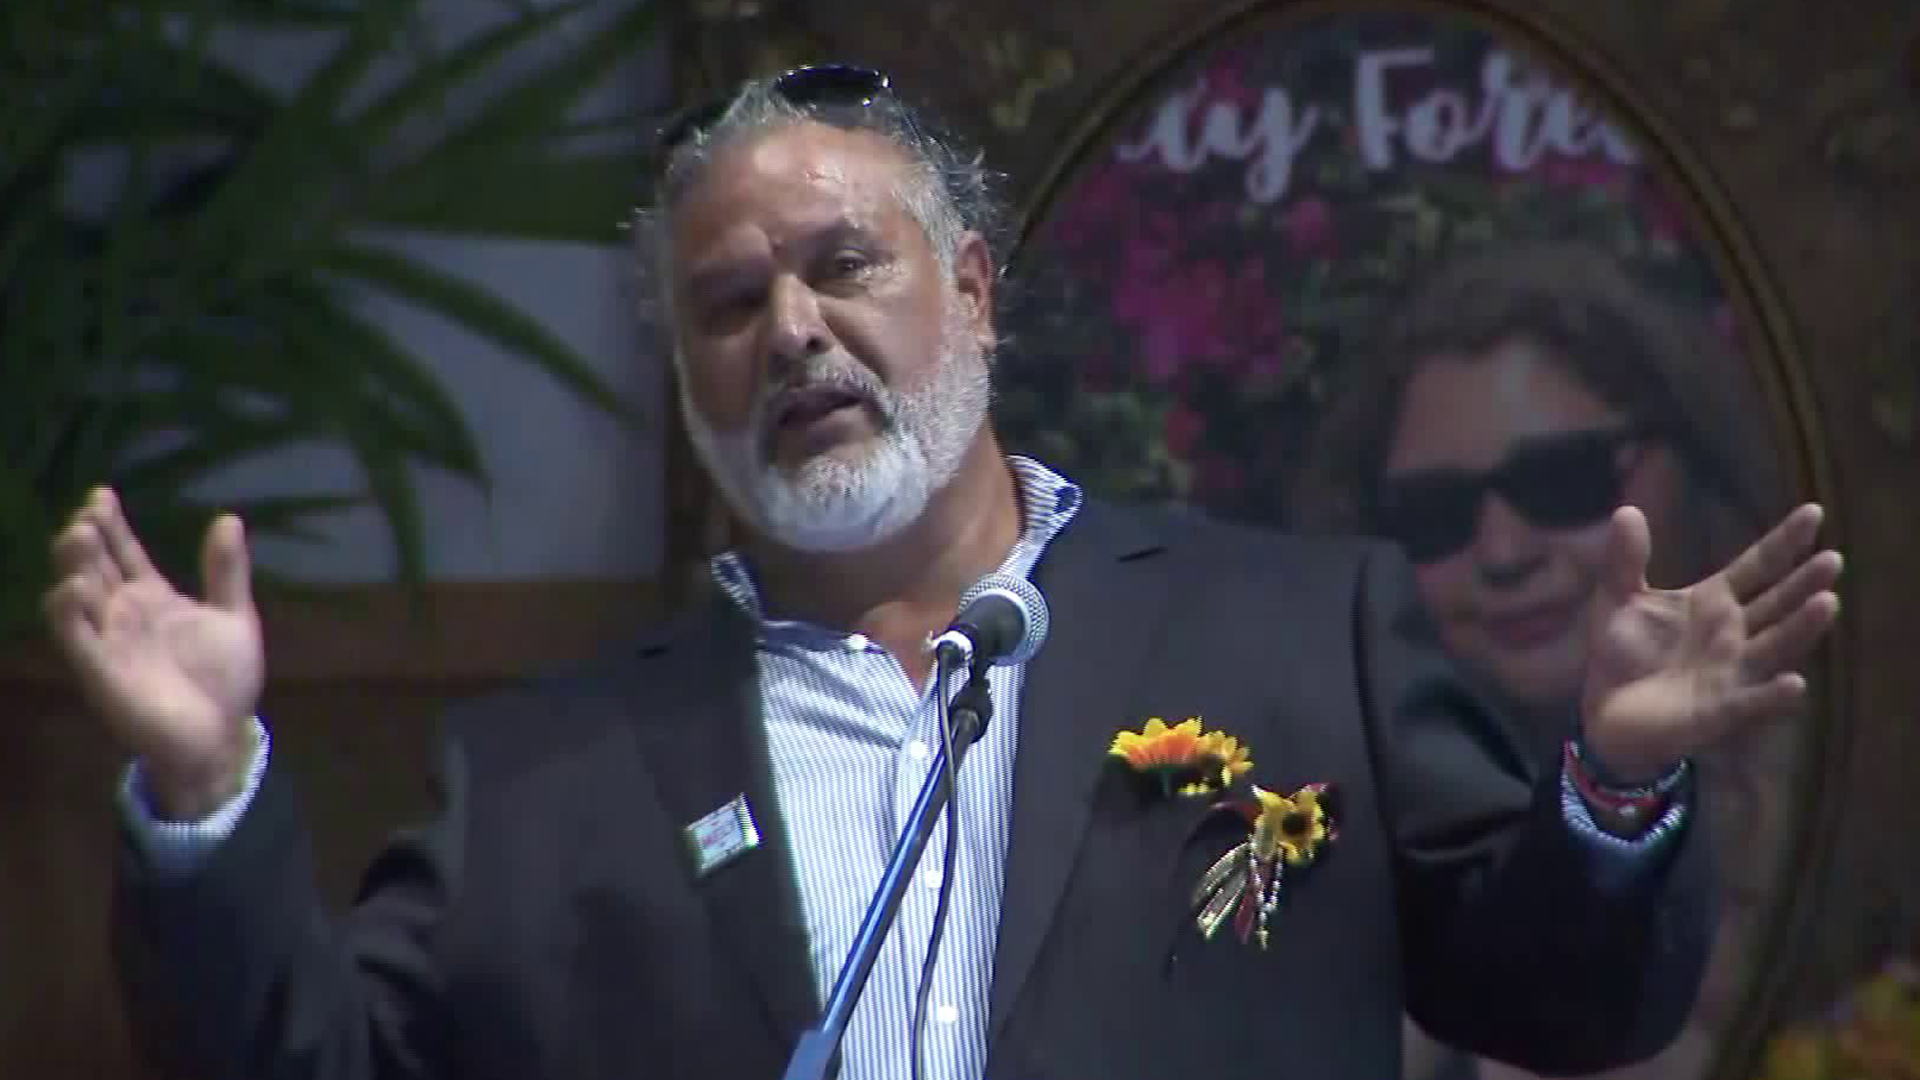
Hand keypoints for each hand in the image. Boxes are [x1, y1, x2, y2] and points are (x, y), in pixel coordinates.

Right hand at [43, 488, 264, 817]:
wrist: (221, 736)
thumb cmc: (224, 679)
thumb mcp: (234, 617)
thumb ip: (227, 572)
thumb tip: (229, 518)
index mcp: (153, 598)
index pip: (124, 552)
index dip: (112, 524)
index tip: (101, 494)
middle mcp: (123, 613)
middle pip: (94, 566)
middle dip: (85, 538)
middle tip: (87, 514)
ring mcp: (108, 640)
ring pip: (76, 595)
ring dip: (72, 565)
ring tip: (79, 535)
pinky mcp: (100, 670)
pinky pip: (74, 638)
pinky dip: (67, 611)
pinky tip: (74, 586)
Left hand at [1578, 503, 1841, 782]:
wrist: (1606, 712)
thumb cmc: (1622, 653)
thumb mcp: (1618, 599)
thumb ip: (1626, 560)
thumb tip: (1626, 509)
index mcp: (1713, 601)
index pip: (1757, 566)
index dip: (1784, 541)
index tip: (1813, 512)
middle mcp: (1733, 634)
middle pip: (1777, 604)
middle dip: (1805, 583)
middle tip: (1833, 559)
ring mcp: (1731, 672)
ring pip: (1775, 647)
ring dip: (1801, 628)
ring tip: (1828, 603)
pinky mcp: (1719, 710)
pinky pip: (1751, 702)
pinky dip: (1772, 695)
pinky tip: (1794, 683)